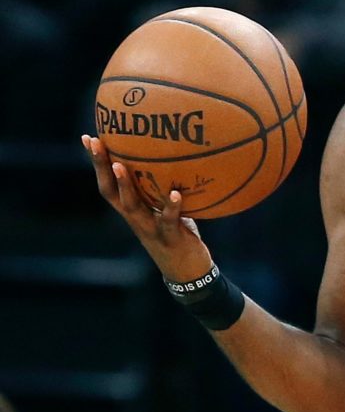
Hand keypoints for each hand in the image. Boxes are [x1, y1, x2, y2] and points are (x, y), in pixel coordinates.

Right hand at [81, 134, 212, 281]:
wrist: (187, 272)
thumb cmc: (178, 235)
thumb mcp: (167, 210)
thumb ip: (164, 190)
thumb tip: (176, 158)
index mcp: (133, 211)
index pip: (108, 184)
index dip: (98, 164)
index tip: (89, 138)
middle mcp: (136, 219)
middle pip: (111, 191)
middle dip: (102, 166)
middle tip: (96, 142)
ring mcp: (150, 229)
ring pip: (132, 206)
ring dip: (125, 186)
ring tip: (120, 165)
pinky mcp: (170, 238)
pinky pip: (168, 221)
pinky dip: (170, 207)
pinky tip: (174, 193)